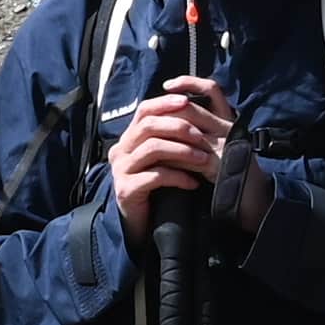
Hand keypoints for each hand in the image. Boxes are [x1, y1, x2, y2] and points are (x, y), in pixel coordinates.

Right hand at [106, 85, 241, 229]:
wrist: (139, 222)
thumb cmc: (155, 186)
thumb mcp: (161, 157)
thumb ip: (167, 137)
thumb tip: (190, 110)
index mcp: (129, 138)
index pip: (144, 110)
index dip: (165, 103)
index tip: (188, 102)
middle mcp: (120, 150)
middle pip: (148, 126)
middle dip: (178, 127)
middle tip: (202, 137)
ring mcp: (121, 169)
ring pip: (153, 148)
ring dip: (183, 152)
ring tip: (203, 160)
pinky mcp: (126, 189)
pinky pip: (155, 176)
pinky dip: (178, 177)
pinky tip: (193, 182)